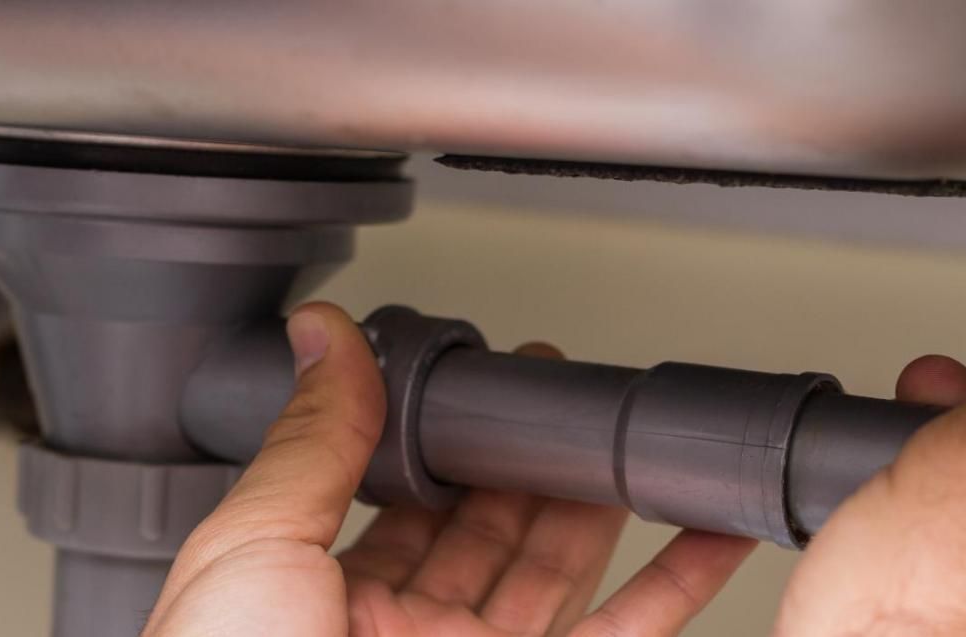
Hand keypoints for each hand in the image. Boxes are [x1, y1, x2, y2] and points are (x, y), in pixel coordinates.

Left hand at [144, 303, 757, 636]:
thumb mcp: (256, 549)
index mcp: (321, 604)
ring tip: (638, 441)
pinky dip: (677, 585)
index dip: (446, 441)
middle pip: (490, 534)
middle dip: (532, 463)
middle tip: (571, 399)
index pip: (401, 505)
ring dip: (603, 508)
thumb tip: (322, 341)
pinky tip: (709, 535)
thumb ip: (309, 445)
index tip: (486, 384)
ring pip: (561, 576)